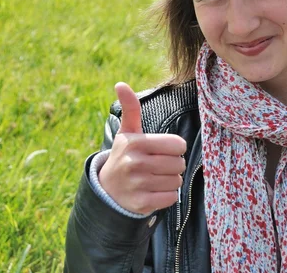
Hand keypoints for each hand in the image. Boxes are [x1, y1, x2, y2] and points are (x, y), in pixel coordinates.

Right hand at [99, 82, 185, 213]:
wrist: (107, 190)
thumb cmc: (124, 155)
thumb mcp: (127, 132)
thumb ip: (130, 109)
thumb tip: (120, 84)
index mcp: (136, 143)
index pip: (178, 145)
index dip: (175, 148)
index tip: (162, 150)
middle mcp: (135, 163)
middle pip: (179, 163)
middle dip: (173, 165)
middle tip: (158, 165)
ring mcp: (138, 184)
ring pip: (176, 181)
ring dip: (170, 180)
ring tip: (154, 177)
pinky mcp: (141, 203)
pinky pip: (171, 197)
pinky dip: (166, 195)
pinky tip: (153, 191)